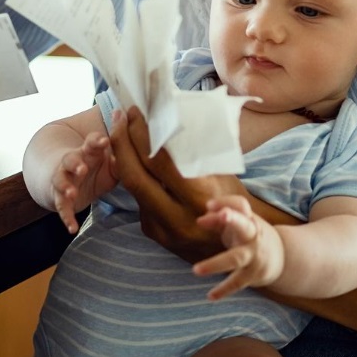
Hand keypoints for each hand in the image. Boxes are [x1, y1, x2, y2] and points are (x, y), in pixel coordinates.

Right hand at [50, 132, 111, 232]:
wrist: (70, 180)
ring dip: (65, 186)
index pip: (90, 142)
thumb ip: (121, 163)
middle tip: (82, 169)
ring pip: (60, 180)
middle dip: (75, 164)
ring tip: (71, 193)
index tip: (104, 141)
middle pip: (70, 159)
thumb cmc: (96, 169)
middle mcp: (73, 163)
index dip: (96, 141)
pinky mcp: (60, 198)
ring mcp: (65, 179)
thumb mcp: (111, 166)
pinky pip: (61, 207)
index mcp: (88, 152)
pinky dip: (66, 217)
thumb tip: (140, 161)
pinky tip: (72, 228)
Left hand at [109, 107, 249, 262]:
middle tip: (118, 116)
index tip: (134, 112)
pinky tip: (132, 158)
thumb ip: (194, 154)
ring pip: (132, 189)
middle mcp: (179, 218)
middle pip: (135, 176)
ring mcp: (164, 230)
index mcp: (199, 199)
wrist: (238, 245)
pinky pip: (138, 200)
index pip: (159, 162)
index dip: (142, 134)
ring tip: (121, 131)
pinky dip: (134, 177)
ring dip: (122, 158)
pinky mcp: (154, 235)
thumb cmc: (233, 199)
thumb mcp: (222, 173)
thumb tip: (166, 118)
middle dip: (121, 142)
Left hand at [193, 195, 284, 299]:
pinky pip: (237, 283)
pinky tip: (210, 296)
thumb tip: (201, 218)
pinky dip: (224, 290)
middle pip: (243, 225)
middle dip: (232, 219)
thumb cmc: (250, 234)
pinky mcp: (253, 274)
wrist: (283, 257)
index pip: (239, 205)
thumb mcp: (239, 222)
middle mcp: (253, 235)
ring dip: (216, 264)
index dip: (225, 202)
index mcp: (249, 218)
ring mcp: (254, 256)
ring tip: (195, 270)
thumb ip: (219, 218)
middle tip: (222, 215)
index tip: (209, 205)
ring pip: (236, 259)